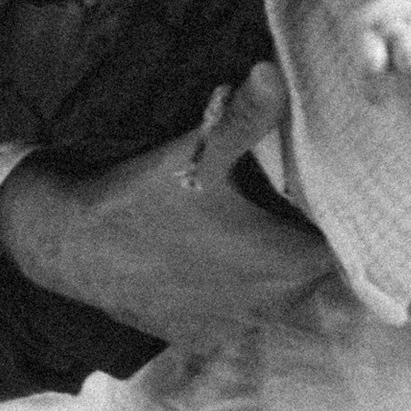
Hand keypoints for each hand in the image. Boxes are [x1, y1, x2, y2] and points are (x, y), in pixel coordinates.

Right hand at [0, 66, 329, 349]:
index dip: (338, 222)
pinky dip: (235, 293)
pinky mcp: (200, 339)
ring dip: (272, 268)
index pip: (339, 248)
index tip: (328, 195)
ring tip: (256, 228)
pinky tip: (216, 261)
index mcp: (282, 263)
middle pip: (311, 272)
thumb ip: (247, 117)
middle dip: (305, 241)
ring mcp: (232, 328)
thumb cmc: (143, 198)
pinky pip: (237, 316)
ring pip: (277, 297)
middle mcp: (266, 306)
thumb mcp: (199, 151)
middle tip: (292, 203)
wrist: (71, 247)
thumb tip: (275, 71)